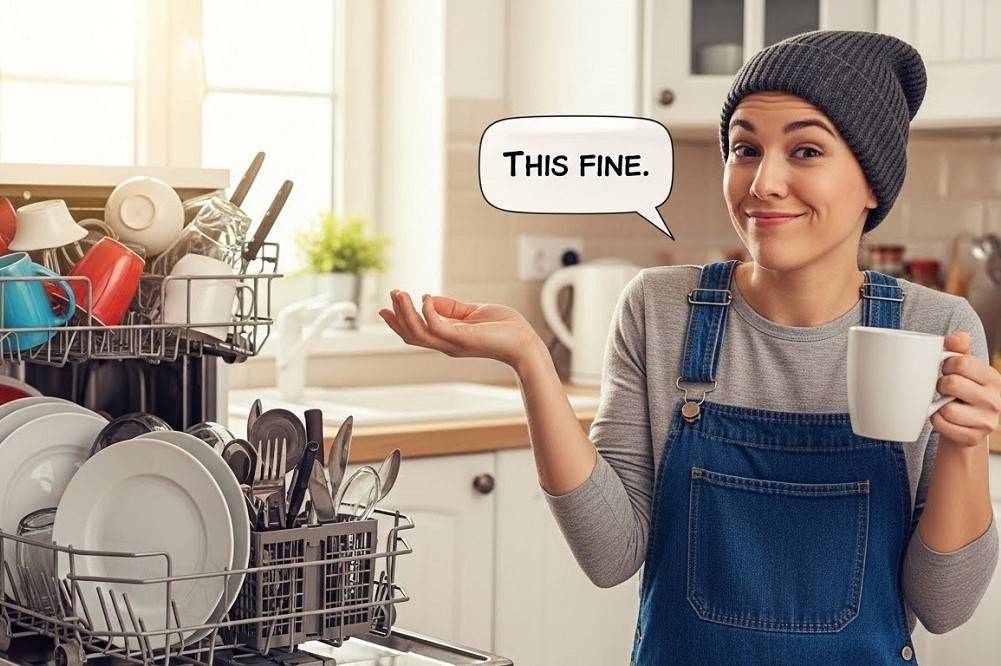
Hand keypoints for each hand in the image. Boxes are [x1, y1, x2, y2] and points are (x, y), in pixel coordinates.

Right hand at [378, 289, 542, 368]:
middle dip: (397, 315)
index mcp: (448, 338)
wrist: (525, 342)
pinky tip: (425, 298)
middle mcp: (447, 344)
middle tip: (392, 294)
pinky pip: (436, 326)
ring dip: (405, 312)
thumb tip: (429, 298)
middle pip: (411, 334)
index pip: (415, 333)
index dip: (398, 322)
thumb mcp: (473, 313)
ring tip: (400, 293)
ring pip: (418, 331)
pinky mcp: (463, 338)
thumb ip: (451, 307)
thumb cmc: (505, 328)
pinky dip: (427, 312)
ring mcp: (453, 342)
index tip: (384, 308)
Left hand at [931, 331, 1000, 448]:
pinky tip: (943, 418)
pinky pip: (941, 424)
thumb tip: (953, 339)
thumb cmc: (962, 391)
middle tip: (945, 389)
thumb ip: (959, 349)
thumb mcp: (965, 368)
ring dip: (938, 405)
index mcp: (993, 378)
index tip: (947, 370)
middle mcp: (995, 400)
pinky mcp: (973, 438)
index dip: (946, 365)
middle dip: (941, 385)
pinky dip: (936, 421)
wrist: (966, 426)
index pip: (961, 362)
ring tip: (945, 404)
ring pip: (946, 408)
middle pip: (951, 384)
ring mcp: (986, 421)